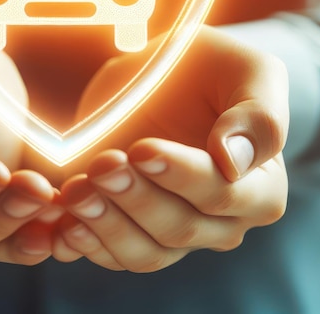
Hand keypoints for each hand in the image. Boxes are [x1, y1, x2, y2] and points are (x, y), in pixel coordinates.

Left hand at [52, 26, 288, 270]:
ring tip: (74, 192)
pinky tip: (60, 223)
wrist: (162, 76)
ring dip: (104, 225)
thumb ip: (259, 115)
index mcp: (259, 186)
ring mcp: (172, 229)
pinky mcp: (130, 225)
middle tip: (101, 164)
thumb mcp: (248, 70)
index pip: (224, 196)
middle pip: (179, 228)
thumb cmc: (210, 67)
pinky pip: (110, 253)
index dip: (182, 176)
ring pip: (144, 251)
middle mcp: (219, 220)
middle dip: (135, 198)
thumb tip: (234, 162)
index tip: (142, 148)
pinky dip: (84, 243)